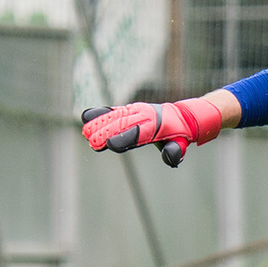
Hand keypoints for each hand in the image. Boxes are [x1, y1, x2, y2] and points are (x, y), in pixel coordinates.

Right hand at [80, 98, 223, 167]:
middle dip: (107, 132)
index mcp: (159, 125)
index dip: (125, 138)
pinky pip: (114, 110)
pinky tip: (86, 117)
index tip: (110, 144)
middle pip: (123, 124)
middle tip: (92, 142)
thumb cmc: (179, 135)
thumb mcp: (181, 144)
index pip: (140, 133)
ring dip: (100, 123)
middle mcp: (145, 115)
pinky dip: (101, 112)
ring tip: (86, 132)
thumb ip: (175, 151)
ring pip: (116, 116)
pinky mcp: (129, 110)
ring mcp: (136, 111)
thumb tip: (169, 157)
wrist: (180, 116)